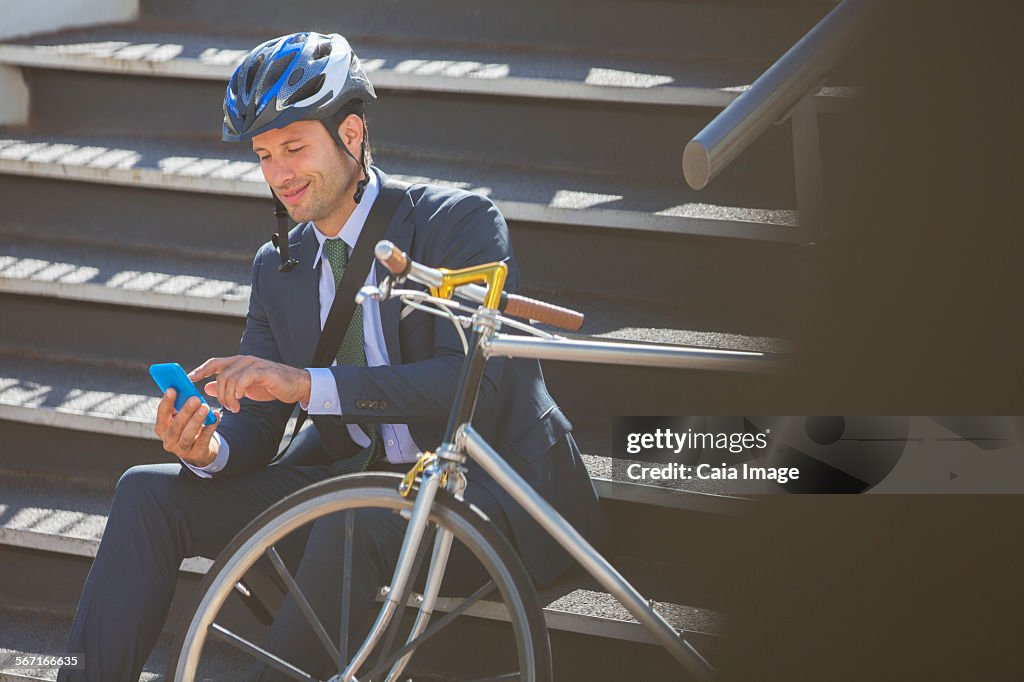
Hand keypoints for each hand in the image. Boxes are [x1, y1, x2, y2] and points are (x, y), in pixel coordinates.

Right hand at [154, 388, 220, 466]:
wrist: (198, 450)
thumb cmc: (188, 428)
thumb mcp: (181, 417)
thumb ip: (181, 405)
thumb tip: (185, 387)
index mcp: (162, 428)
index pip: (161, 415)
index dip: (166, 402)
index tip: (172, 389)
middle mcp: (169, 440)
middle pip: (176, 426)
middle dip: (185, 411)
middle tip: (195, 399)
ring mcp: (182, 449)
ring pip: (188, 434)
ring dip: (197, 420)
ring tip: (205, 408)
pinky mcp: (196, 454)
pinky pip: (204, 439)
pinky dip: (210, 427)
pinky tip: (216, 416)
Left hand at [187, 355, 311, 412]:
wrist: (296, 386)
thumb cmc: (272, 386)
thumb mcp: (246, 388)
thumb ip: (228, 386)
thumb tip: (207, 387)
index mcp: (239, 363)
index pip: (214, 363)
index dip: (200, 370)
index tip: (189, 379)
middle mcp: (245, 360)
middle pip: (220, 374)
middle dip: (218, 393)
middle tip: (225, 407)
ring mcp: (254, 364)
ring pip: (229, 378)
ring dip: (228, 397)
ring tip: (234, 408)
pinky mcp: (263, 371)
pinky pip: (243, 380)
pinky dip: (238, 392)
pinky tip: (241, 401)